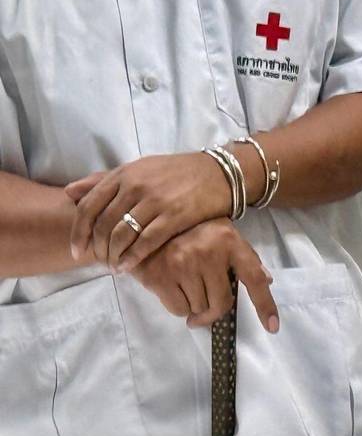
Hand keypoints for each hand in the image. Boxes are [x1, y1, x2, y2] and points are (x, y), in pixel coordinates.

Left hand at [66, 152, 231, 270]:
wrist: (219, 173)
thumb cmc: (177, 172)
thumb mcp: (138, 169)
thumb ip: (103, 180)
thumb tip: (69, 192)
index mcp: (124, 174)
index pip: (88, 206)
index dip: (78, 232)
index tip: (77, 250)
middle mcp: (135, 186)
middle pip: (103, 224)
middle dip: (97, 248)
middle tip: (100, 262)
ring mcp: (155, 201)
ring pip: (122, 234)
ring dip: (114, 255)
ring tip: (114, 267)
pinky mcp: (175, 216)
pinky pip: (146, 241)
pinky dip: (133, 257)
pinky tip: (129, 267)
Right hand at [129, 218, 278, 331]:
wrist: (143, 223)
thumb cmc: (188, 230)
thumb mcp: (221, 233)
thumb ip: (243, 256)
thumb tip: (267, 280)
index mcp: (230, 241)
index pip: (254, 278)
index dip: (265, 305)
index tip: (273, 327)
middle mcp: (209, 252)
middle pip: (221, 302)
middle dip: (213, 311)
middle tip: (205, 310)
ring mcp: (183, 264)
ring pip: (199, 308)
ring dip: (194, 306)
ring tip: (185, 287)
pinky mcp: (160, 276)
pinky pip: (178, 309)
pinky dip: (178, 307)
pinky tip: (172, 290)